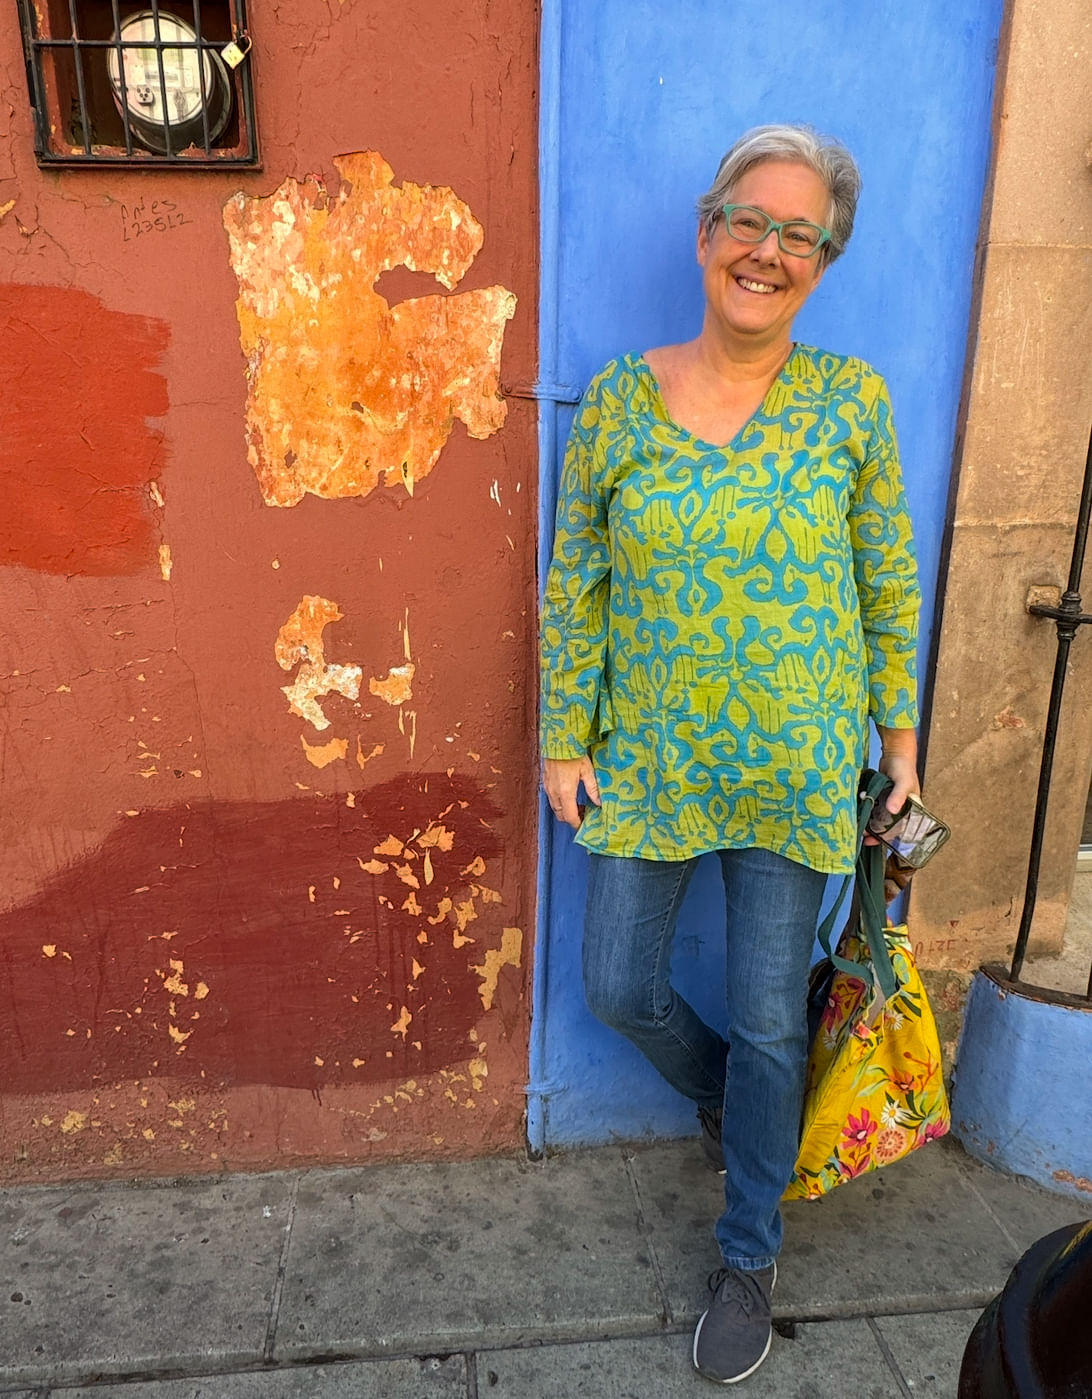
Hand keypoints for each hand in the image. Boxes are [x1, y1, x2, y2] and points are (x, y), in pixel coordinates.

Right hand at [543, 755, 600, 827]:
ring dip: (565, 810)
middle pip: (561, 815)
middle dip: (571, 818)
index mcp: (566, 792)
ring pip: (555, 808)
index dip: (577, 824)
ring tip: (577, 805)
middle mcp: (554, 793)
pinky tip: (568, 795)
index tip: (585, 825)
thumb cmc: (573, 754)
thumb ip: (593, 788)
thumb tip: (599, 802)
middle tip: (583, 814)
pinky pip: (551, 799)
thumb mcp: (587, 771)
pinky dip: (560, 802)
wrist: (557, 741)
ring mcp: (548, 788)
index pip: (570, 817)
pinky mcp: (545, 782)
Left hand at [866, 727, 920, 848]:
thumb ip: (898, 796)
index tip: (870, 841)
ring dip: (867, 820)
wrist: (896, 751)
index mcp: (910, 810)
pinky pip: (872, 805)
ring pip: (877, 816)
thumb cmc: (904, 767)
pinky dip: (865, 809)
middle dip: (872, 831)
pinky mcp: (880, 795)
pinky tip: (856, 812)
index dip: (884, 837)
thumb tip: (892, 810)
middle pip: (885, 825)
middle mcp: (899, 808)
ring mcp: (888, 801)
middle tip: (858, 834)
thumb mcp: (903, 782)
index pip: (897, 829)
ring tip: (855, 824)